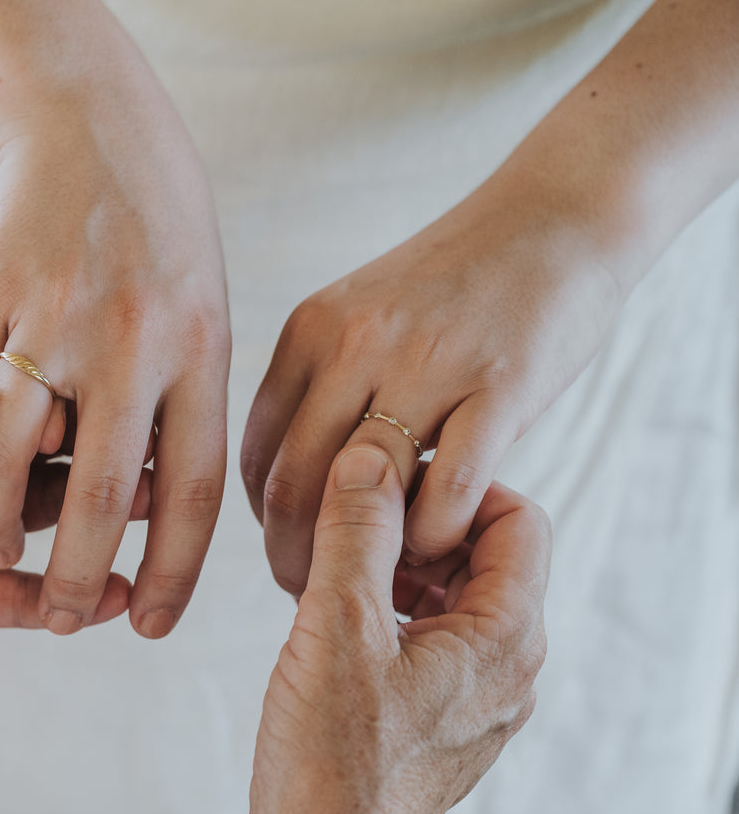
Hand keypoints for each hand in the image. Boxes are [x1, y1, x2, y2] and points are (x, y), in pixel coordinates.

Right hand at [0, 91, 230, 639]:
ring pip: (16, 458)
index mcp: (202, 348)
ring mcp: (56, 318)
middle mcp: (134, 341)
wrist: (84, 120)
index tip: (149, 627)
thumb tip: (162, 508)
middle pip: (106, 497)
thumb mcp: (199, 305)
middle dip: (81, 580)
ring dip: (0, 525)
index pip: (193, 493)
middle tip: (63, 621)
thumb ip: (182, 400)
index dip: (173, 575)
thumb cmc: (155, 224)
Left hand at [0, 364, 137, 702]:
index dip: (43, 392)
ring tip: (163, 516)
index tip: (99, 386)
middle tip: (160, 447)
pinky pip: (15, 598)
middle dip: (93, 450)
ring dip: (97, 519)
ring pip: (38, 522)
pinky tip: (112, 597)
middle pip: (31, 453)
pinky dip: (62, 597)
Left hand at [241, 173, 621, 593]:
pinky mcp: (498, 385)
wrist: (555, 218)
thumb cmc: (456, 283)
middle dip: (293, 559)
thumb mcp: (361, 314)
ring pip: (363, 495)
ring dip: (365, 562)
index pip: (256, 452)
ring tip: (378, 588)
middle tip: (317, 595)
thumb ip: (323, 385)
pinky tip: (446, 544)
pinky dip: (438, 537)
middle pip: (293, 484)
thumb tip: (291, 479)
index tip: (287, 551)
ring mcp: (425, 363)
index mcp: (310, 332)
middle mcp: (354, 345)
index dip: (262, 521)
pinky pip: (448, 490)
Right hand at [244, 446, 549, 813]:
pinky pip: (429, 634)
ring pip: (452, 593)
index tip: (387, 484)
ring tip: (332, 565)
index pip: (519, 517)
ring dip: (396, 562)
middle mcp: (505, 666)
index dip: (454, 486)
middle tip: (349, 517)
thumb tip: (371, 455)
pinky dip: (387, 606)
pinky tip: (331, 615)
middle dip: (418, 522)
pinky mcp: (438, 717)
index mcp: (505, 638)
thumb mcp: (338, 625)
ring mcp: (474, 696)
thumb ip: (357, 531)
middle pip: (485, 552)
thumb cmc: (332, 763)